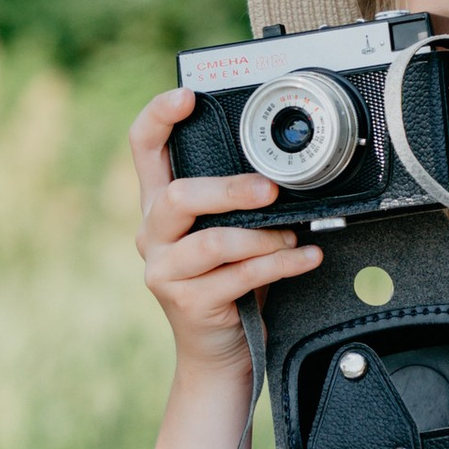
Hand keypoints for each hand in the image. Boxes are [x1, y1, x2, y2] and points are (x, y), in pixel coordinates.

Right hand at [129, 89, 321, 379]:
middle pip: (179, 196)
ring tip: (292, 237)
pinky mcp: (187, 302)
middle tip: (270, 190)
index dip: (158, 117)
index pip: (143, 148)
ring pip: (213, 242)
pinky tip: (305, 257)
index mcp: (158, 206)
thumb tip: (283, 170)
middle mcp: (153, 234)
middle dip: (230, 190)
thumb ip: (235, 202)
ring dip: (263, 237)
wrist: (216, 351)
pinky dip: (280, 265)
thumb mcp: (223, 233)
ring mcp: (164, 271)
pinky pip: (239, 277)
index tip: (186, 96)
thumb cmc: (227, 283)